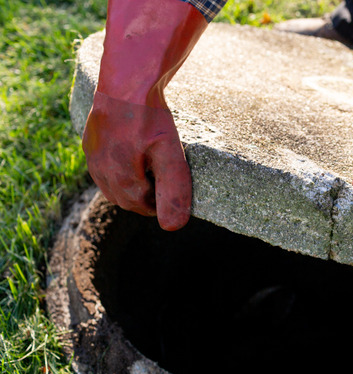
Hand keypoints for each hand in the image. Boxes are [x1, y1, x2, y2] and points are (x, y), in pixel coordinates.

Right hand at [82, 91, 191, 230]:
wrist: (127, 79)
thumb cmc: (150, 116)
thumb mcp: (170, 154)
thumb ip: (172, 190)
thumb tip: (173, 227)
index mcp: (118, 178)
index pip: (140, 206)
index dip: (159, 203)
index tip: (173, 190)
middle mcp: (99, 170)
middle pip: (124, 197)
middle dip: (145, 195)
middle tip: (165, 179)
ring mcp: (92, 154)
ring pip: (112, 183)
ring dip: (132, 182)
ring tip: (152, 165)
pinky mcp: (90, 140)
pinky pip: (104, 165)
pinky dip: (120, 167)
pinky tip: (136, 152)